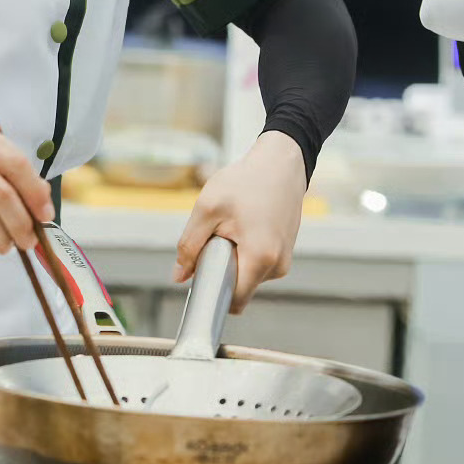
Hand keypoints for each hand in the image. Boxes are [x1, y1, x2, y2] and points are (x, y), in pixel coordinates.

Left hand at [173, 131, 306, 312]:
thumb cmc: (246, 181)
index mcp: (260, 258)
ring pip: (247, 276)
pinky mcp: (284, 253)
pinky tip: (245, 226)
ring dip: (233, 259)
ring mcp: (284, 261)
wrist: (280, 164)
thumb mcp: (207, 208)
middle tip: (216, 237)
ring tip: (234, 226)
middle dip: (221, 270)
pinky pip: (257, 264)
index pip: (233, 300)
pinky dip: (245, 251)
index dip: (210, 293)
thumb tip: (179, 276)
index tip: (198, 277)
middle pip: (238, 287)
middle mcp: (277, 266)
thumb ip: (189, 245)